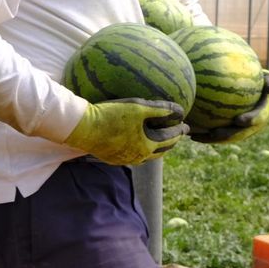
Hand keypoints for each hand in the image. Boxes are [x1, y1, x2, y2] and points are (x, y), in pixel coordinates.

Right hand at [63, 98, 188, 165]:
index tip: (186, 126)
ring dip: (155, 149)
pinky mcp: (111, 158)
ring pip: (145, 156)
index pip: (170, 139)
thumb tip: (179, 111)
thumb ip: (160, 109)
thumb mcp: (138, 108)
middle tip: (176, 136)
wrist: (81, 128)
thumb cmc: (110, 116)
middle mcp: (137, 156)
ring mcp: (123, 159)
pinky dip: (139, 149)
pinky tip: (134, 143)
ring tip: (157, 142)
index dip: (179, 131)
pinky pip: (131, 155)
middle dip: (170, 144)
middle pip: (160, 152)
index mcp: (147, 146)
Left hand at [190, 71, 268, 144]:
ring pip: (225, 137)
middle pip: (239, 133)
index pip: (258, 118)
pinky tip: (188, 132)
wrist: (248, 87)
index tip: (238, 120)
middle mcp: (253, 126)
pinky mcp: (229, 131)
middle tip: (214, 133)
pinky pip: (215, 134)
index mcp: (264, 113)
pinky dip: (203, 135)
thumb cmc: (257, 78)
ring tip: (195, 136)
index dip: (250, 121)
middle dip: (227, 135)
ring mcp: (241, 131)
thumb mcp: (266, 77)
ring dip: (211, 139)